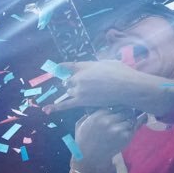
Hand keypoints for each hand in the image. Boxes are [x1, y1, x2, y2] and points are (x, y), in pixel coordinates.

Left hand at [49, 60, 173, 116]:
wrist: (127, 86)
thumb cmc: (121, 73)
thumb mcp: (107, 62)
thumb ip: (95, 65)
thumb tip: (93, 67)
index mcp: (84, 66)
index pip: (68, 66)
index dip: (62, 67)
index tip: (56, 67)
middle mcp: (78, 77)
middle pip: (68, 81)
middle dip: (74, 82)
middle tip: (87, 84)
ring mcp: (79, 90)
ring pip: (69, 91)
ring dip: (74, 92)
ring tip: (90, 92)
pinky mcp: (81, 101)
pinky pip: (65, 105)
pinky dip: (55, 107)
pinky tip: (46, 110)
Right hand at [72, 109, 138, 169]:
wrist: (89, 158)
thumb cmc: (83, 140)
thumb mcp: (81, 124)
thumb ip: (89, 114)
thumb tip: (100, 107)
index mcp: (98, 115)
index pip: (116, 105)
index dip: (118, 109)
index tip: (118, 113)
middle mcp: (108, 120)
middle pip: (126, 111)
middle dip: (126, 115)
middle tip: (124, 120)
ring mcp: (117, 128)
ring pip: (131, 119)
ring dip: (129, 123)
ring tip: (123, 129)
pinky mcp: (125, 137)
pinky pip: (133, 129)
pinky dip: (131, 131)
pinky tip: (123, 135)